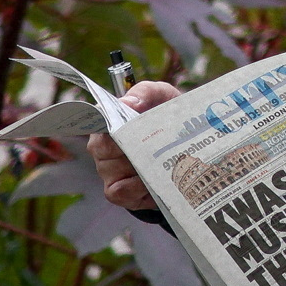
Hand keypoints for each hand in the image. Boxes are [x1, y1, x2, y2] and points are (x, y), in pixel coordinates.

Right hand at [92, 79, 184, 211]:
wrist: (188, 144)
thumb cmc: (166, 116)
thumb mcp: (161, 96)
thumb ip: (145, 93)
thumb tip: (128, 102)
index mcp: (107, 122)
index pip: (96, 121)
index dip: (109, 123)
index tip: (125, 124)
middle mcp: (101, 147)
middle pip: (104, 148)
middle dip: (131, 145)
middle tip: (156, 142)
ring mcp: (107, 171)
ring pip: (115, 170)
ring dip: (139, 166)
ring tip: (161, 162)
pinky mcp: (118, 192)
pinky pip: (120, 191)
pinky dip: (137, 187)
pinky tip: (153, 181)